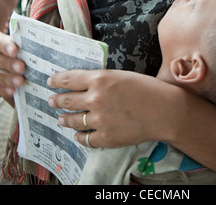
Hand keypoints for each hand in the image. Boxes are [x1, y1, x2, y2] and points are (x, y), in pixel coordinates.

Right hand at [0, 28, 24, 105]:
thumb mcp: (10, 43)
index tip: (14, 51)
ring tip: (20, 82)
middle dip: (7, 64)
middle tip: (21, 68)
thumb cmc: (8, 49)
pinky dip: (2, 90)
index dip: (3, 46)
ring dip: (6, 79)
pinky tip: (12, 91)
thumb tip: (38, 49)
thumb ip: (19, 46)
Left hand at [47, 69, 176, 147]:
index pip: (69, 79)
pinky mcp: (106, 138)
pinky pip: (85, 139)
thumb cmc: (147, 88)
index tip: (50, 81)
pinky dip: (79, 137)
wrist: (164, 110)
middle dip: (56, 100)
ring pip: (73, 120)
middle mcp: (95, 99)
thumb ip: (101, 80)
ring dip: (64, 119)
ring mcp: (99, 120)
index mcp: (99, 79)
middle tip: (51, 100)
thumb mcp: (121, 75)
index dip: (57, 80)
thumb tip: (85, 85)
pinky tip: (78, 135)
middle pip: (67, 100)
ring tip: (61, 118)